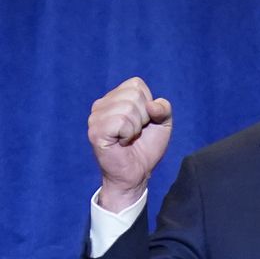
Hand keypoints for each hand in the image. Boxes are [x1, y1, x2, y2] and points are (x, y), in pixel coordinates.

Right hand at [87, 77, 173, 210]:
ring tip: (128, 138)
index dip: (147, 105)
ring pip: (128, 108)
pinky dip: (128, 134)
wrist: (136, 174)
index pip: (136, 84)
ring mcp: (96, 117)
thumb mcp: (163, 124)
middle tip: (135, 133)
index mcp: (114, 98)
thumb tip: (152, 105)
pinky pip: (121, 121)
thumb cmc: (146, 149)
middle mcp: (101, 104)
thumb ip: (164, 108)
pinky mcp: (95, 131)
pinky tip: (122, 143)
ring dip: (136, 128)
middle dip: (143, 117)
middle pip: (133, 95)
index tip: (143, 122)